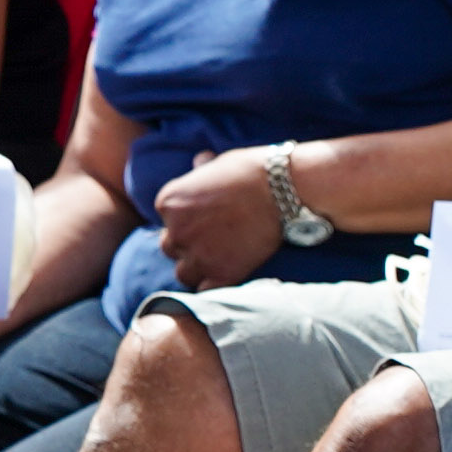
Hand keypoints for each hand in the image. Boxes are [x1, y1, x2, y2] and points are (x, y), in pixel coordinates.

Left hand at [150, 146, 292, 286]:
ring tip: (221, 261)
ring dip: (198, 269)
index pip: (167, 221)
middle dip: (189, 246)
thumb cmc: (252, 171)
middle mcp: (176, 230)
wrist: (284, 189)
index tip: (207, 221)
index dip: (187, 222)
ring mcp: (197, 254)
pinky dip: (215, 285)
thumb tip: (199, 162)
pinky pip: (205, 289)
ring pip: (184, 273)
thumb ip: (200, 172)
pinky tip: (230, 275)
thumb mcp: (217, 164)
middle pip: (171, 247)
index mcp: (168, 202)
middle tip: (215, 241)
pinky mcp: (221, 273)